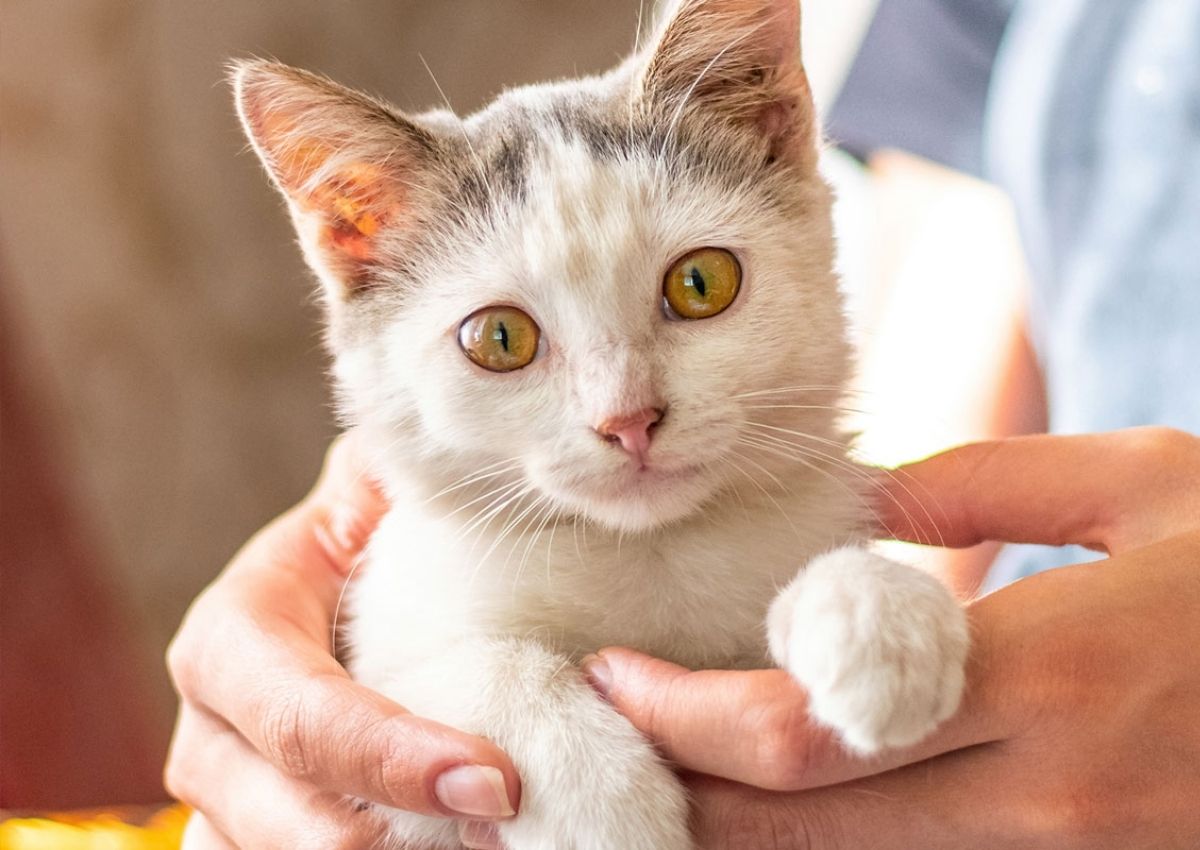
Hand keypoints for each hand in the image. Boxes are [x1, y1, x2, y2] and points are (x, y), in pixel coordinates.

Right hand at [165, 434, 520, 849]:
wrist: (342, 595)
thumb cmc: (375, 540)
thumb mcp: (378, 494)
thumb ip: (398, 472)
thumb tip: (477, 447)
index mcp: (231, 636)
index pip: (294, 710)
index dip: (385, 753)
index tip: (495, 779)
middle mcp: (210, 733)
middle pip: (284, 818)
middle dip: (396, 835)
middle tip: (509, 824)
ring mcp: (228, 803)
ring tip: (493, 844)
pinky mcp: (262, 839)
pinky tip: (455, 846)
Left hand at [585, 428, 1199, 847]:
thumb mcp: (1145, 487)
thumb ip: (981, 488)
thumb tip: (855, 501)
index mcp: (1053, 676)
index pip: (810, 732)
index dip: (689, 716)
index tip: (613, 674)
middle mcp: (1050, 791)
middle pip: (806, 827)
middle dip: (685, 792)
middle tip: (604, 740)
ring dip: (743, 829)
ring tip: (663, 773)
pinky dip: (830, 839)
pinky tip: (784, 799)